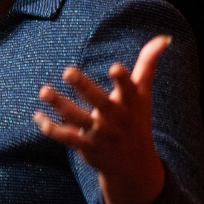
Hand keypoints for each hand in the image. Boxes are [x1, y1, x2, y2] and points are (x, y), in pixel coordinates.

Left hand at [33, 35, 170, 203]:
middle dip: (84, 87)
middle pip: (99, 101)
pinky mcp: (87, 146)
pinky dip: (51, 128)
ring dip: (60, 105)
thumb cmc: (137, 120)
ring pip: (78, 118)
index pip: (128, 89)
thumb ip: (148, 64)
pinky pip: (67, 137)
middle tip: (67, 71)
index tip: (115, 68)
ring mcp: (101, 134)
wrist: (134, 165)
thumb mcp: (144, 93)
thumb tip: (164, 38)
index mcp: (131, 103)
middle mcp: (116, 118)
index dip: (122, 79)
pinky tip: (38, 116)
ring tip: (44, 91)